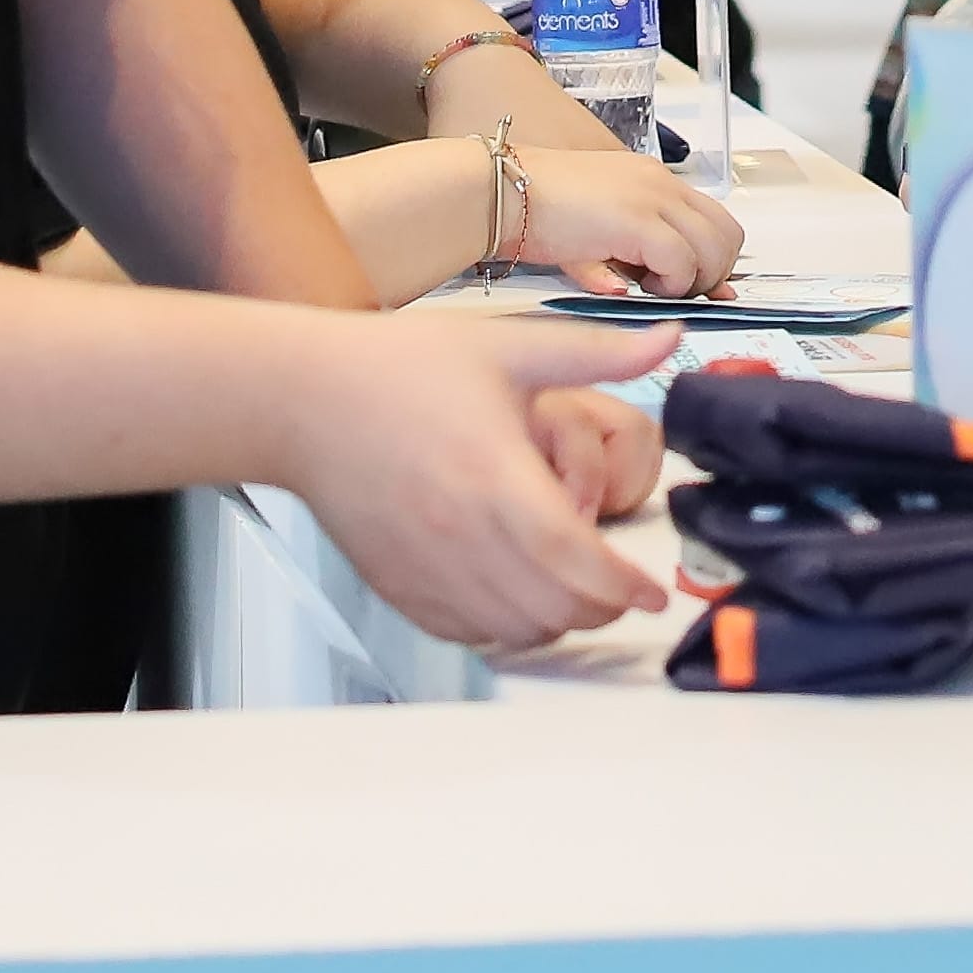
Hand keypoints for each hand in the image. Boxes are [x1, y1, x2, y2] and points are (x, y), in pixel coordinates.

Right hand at [278, 316, 676, 652]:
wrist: (302, 399)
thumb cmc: (394, 369)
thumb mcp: (507, 346)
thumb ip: (597, 351)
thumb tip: (670, 339)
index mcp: (494, 475)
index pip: (576, 560)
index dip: (623, 586)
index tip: (651, 590)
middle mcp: (461, 533)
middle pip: (554, 608)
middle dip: (602, 607)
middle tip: (621, 588)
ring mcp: (427, 567)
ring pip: (515, 630)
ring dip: (557, 621)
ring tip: (574, 591)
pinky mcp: (400, 585)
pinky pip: (467, 633)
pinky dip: (505, 628)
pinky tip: (516, 596)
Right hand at [513, 145, 745, 297]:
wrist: (500, 192)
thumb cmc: (534, 212)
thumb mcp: (599, 230)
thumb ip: (640, 252)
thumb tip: (680, 286)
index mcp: (652, 179)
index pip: (716, 219)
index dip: (716, 259)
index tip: (699, 287)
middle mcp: (660, 182)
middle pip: (728, 234)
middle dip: (712, 273)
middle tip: (674, 292)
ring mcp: (652, 198)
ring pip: (714, 249)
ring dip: (692, 280)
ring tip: (652, 288)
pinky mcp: (637, 220)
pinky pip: (682, 262)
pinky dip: (670, 284)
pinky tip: (636, 286)